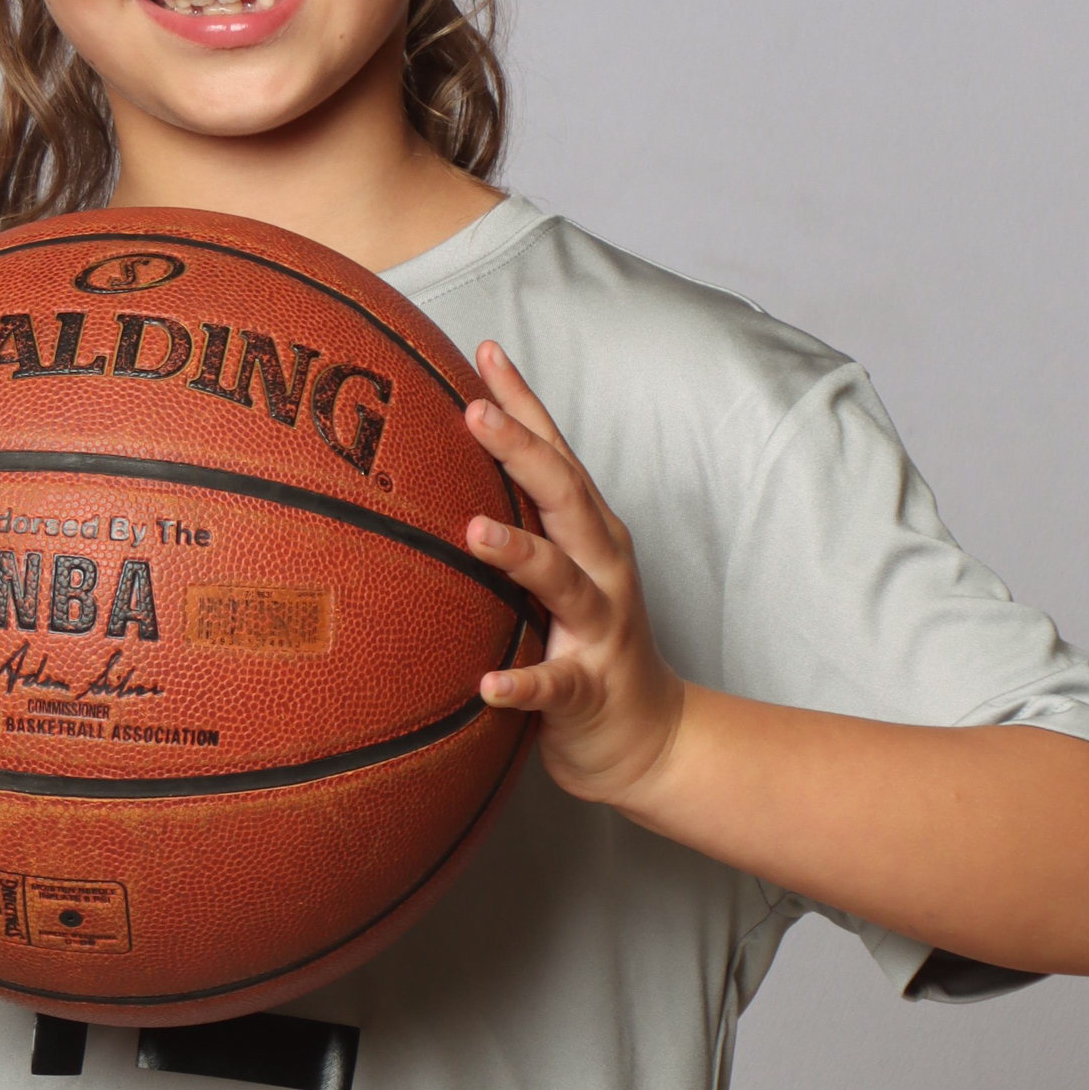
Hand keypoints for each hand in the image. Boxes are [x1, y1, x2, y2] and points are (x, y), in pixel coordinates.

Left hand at [463, 341, 685, 805]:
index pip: (556, 455)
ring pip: (562, 581)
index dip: (524, 403)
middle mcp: (602, 567)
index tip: (485, 353)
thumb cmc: (587, 639)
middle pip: (565, 498)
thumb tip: (441, 473)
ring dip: (520, 553)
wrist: (648, 736)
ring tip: (473, 531)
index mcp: (590, 533)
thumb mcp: (560, 569)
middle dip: (522, 452)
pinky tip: (488, 685)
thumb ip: (518, 522)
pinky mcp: (588, 690)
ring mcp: (599, 628)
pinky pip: (554, 686)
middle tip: (473, 414)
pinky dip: (523, 684)